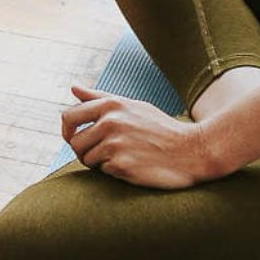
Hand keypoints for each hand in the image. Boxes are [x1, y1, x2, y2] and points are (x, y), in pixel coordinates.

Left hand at [61, 84, 220, 188]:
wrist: (193, 151)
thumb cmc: (160, 128)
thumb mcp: (132, 106)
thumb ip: (99, 97)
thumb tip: (73, 87)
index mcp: (111, 105)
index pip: (69, 116)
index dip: (67, 130)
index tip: (73, 138)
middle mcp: (111, 122)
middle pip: (75, 143)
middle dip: (85, 151)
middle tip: (105, 153)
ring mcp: (116, 144)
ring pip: (87, 159)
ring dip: (100, 163)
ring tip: (124, 157)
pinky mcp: (122, 165)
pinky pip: (103, 172)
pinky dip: (114, 172)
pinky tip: (134, 165)